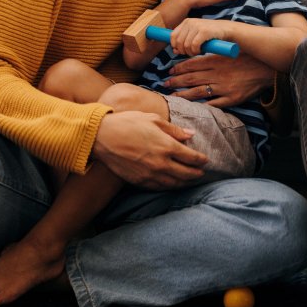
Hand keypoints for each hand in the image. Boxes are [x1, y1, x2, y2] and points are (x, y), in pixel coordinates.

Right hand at [91, 110, 206, 188]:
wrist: (101, 137)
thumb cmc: (127, 123)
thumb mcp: (152, 119)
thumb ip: (174, 130)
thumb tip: (190, 134)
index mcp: (167, 146)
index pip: (192, 157)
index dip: (201, 160)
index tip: (205, 160)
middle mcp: (162, 163)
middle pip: (187, 174)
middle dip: (196, 173)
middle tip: (201, 173)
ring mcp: (150, 174)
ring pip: (174, 183)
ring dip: (185, 183)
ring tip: (190, 180)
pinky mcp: (140, 181)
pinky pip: (160, 187)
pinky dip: (169, 187)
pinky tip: (172, 184)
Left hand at [164, 52, 274, 107]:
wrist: (267, 70)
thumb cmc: (248, 59)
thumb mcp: (230, 53)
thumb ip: (214, 56)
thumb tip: (196, 58)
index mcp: (217, 61)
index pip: (192, 64)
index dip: (179, 68)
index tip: (170, 71)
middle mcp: (218, 74)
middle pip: (192, 79)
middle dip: (176, 82)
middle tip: (165, 84)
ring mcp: (224, 88)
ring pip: (198, 92)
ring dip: (183, 95)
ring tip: (172, 96)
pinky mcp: (232, 98)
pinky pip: (214, 104)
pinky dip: (202, 106)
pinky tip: (192, 108)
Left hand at [170, 18, 231, 56]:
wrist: (226, 30)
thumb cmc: (210, 34)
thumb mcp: (195, 35)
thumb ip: (184, 41)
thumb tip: (174, 51)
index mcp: (186, 22)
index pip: (173, 36)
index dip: (175, 46)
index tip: (182, 51)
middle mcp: (190, 22)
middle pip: (179, 42)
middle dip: (183, 51)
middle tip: (191, 53)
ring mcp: (197, 26)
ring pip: (186, 45)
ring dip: (191, 52)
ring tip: (197, 52)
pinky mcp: (204, 31)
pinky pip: (194, 45)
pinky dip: (196, 51)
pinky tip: (201, 51)